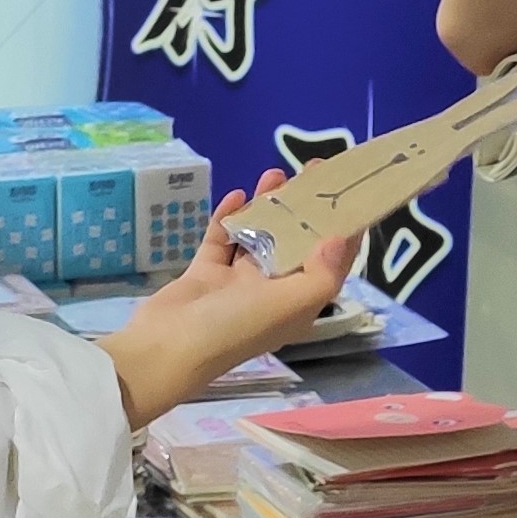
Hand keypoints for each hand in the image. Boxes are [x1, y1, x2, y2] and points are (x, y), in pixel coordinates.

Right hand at [96, 174, 357, 428]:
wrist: (166, 348)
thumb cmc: (234, 326)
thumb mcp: (288, 306)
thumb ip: (320, 275)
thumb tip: (341, 240)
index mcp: (296, 306)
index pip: (328, 265)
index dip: (342, 231)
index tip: (350, 195)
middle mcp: (270, 295)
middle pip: (294, 244)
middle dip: (305, 209)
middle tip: (311, 169)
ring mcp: (235, 285)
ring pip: (258, 237)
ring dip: (267, 208)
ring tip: (273, 174)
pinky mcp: (204, 275)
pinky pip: (221, 241)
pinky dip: (228, 219)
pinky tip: (234, 195)